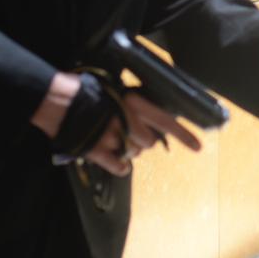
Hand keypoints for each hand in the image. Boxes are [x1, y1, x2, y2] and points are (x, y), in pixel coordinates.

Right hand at [82, 91, 202, 176]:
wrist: (58, 100)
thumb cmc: (89, 90)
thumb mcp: (118, 91)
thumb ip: (135, 105)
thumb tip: (150, 119)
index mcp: (134, 104)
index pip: (165, 121)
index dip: (184, 135)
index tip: (199, 147)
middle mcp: (127, 121)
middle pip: (148, 143)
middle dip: (142, 141)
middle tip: (128, 133)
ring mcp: (112, 138)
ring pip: (134, 154)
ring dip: (128, 150)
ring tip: (113, 138)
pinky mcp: (97, 151)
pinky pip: (119, 167)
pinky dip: (120, 166)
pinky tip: (117, 161)